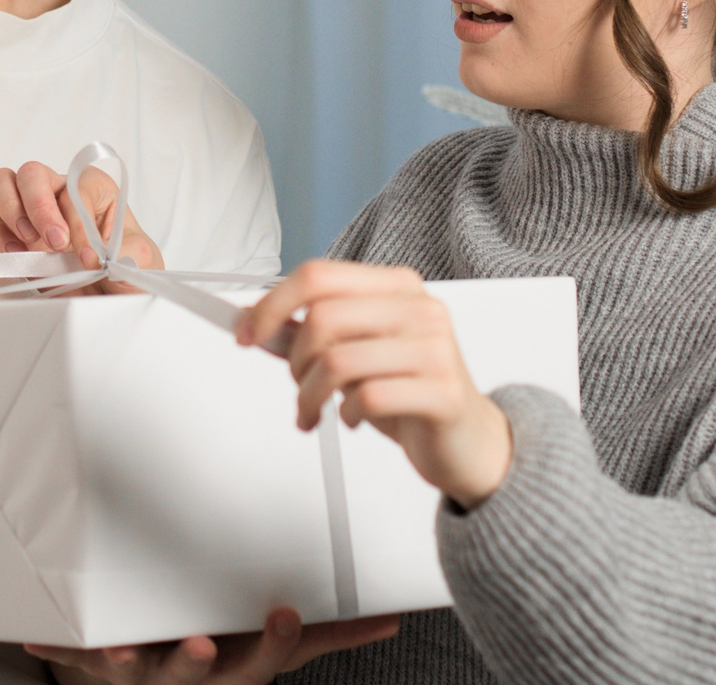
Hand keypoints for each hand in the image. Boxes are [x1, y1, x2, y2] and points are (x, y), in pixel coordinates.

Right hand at [0, 160, 163, 289]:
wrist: (111, 298)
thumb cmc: (127, 269)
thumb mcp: (140, 260)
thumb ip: (126, 254)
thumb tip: (105, 256)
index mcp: (94, 188)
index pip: (76, 189)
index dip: (79, 221)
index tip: (88, 257)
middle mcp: (59, 193)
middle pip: (33, 173)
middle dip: (39, 206)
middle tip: (56, 243)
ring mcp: (32, 212)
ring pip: (4, 184)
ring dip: (12, 212)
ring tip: (31, 244)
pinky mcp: (13, 237)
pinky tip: (15, 255)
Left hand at [26, 606, 397, 684]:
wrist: (161, 681)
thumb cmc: (226, 653)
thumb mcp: (275, 648)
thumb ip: (331, 633)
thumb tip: (391, 618)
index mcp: (236, 668)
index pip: (265, 661)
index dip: (275, 643)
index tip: (286, 616)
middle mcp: (189, 676)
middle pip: (198, 675)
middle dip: (198, 662)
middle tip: (201, 645)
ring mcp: (144, 671)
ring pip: (135, 672)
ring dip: (125, 663)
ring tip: (119, 655)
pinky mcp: (100, 661)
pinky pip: (74, 656)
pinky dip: (53, 646)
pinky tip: (30, 633)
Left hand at [234, 260, 514, 508]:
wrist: (468, 440)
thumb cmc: (410, 390)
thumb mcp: (356, 354)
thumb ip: (310, 335)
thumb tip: (255, 320)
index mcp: (397, 286)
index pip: (318, 276)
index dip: (272, 305)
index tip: (246, 333)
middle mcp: (420, 309)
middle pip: (322, 319)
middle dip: (294, 362)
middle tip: (298, 386)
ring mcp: (436, 348)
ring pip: (338, 362)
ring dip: (310, 396)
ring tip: (315, 411)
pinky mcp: (442, 392)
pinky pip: (367, 398)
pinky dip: (345, 414)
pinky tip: (353, 418)